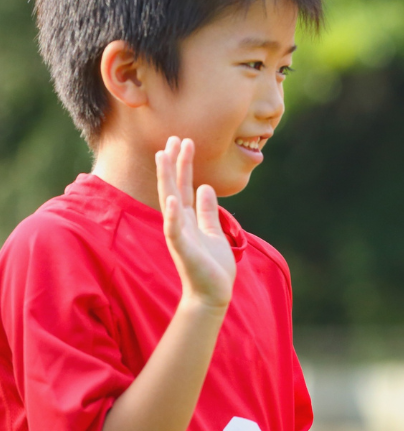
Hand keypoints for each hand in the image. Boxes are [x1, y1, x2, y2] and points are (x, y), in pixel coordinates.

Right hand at [156, 137, 236, 309]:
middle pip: (174, 187)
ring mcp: (180, 235)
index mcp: (188, 218)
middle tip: (174, 138)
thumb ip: (207, 211)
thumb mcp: (213, 231)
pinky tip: (171, 200)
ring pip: (170, 202)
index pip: (183, 185)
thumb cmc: (212, 265)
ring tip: (164, 157)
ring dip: (167, 179)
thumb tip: (206, 188)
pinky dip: (172, 215)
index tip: (184, 141)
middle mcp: (180, 223)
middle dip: (174, 163)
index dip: (184, 164)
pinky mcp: (183, 250)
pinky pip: (175, 231)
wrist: (212, 293)